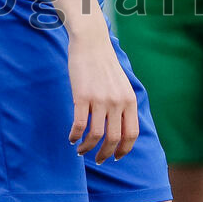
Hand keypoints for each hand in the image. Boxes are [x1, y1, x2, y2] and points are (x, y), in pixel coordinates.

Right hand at [67, 29, 139, 163]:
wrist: (91, 42)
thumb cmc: (104, 63)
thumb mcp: (122, 84)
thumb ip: (123, 104)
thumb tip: (120, 129)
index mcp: (129, 99)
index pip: (131, 134)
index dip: (124, 150)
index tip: (115, 157)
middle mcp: (117, 101)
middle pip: (113, 139)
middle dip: (104, 154)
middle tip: (97, 160)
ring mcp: (100, 99)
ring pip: (95, 136)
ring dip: (87, 148)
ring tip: (80, 150)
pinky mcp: (82, 96)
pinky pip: (79, 125)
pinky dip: (74, 136)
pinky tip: (71, 138)